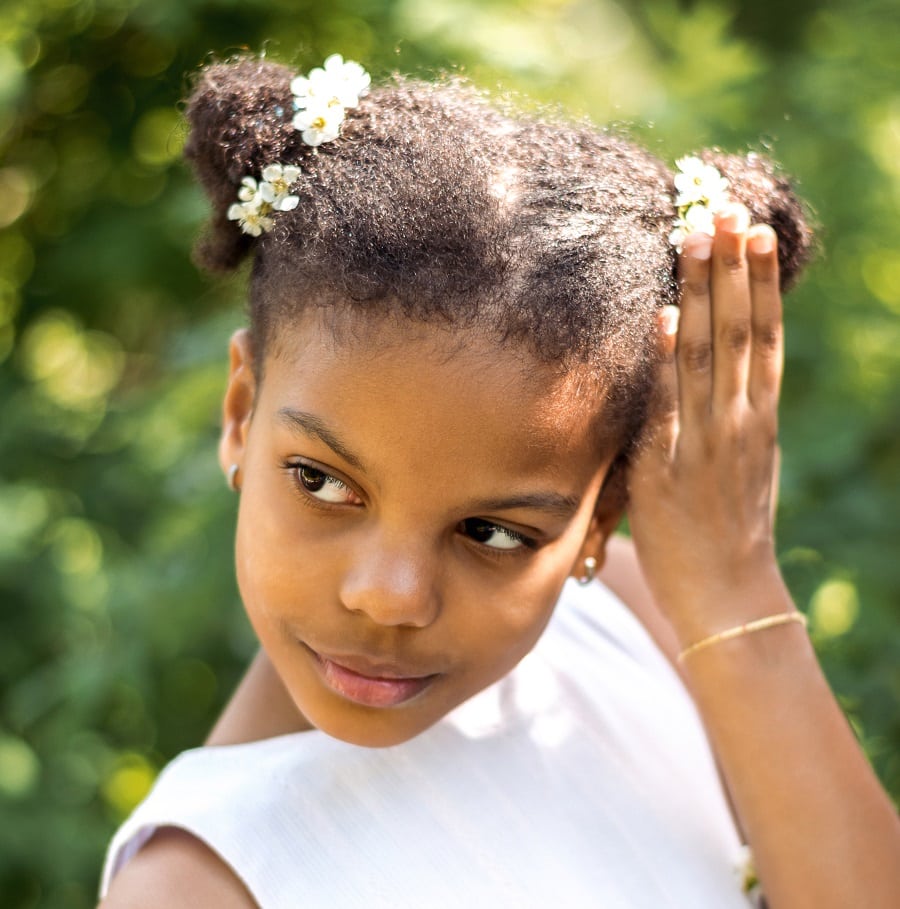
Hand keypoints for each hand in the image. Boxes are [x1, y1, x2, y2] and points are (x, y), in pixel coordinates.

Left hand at [627, 205, 788, 646]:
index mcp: (759, 420)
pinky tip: (658, 317)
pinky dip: (664, 360)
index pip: (762, 338)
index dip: (759, 284)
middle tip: (721, 209)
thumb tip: (708, 378)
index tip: (754, 235)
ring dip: (700, 294)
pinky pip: (666, 405)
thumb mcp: (741, 470)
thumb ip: (727, 423)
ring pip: (707, 354)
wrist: (729, 599)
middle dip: (729, 269)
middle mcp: (740, 422)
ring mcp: (706, 442)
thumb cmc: (728, 536)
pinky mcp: (669, 467)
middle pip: (737, 331)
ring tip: (696, 239)